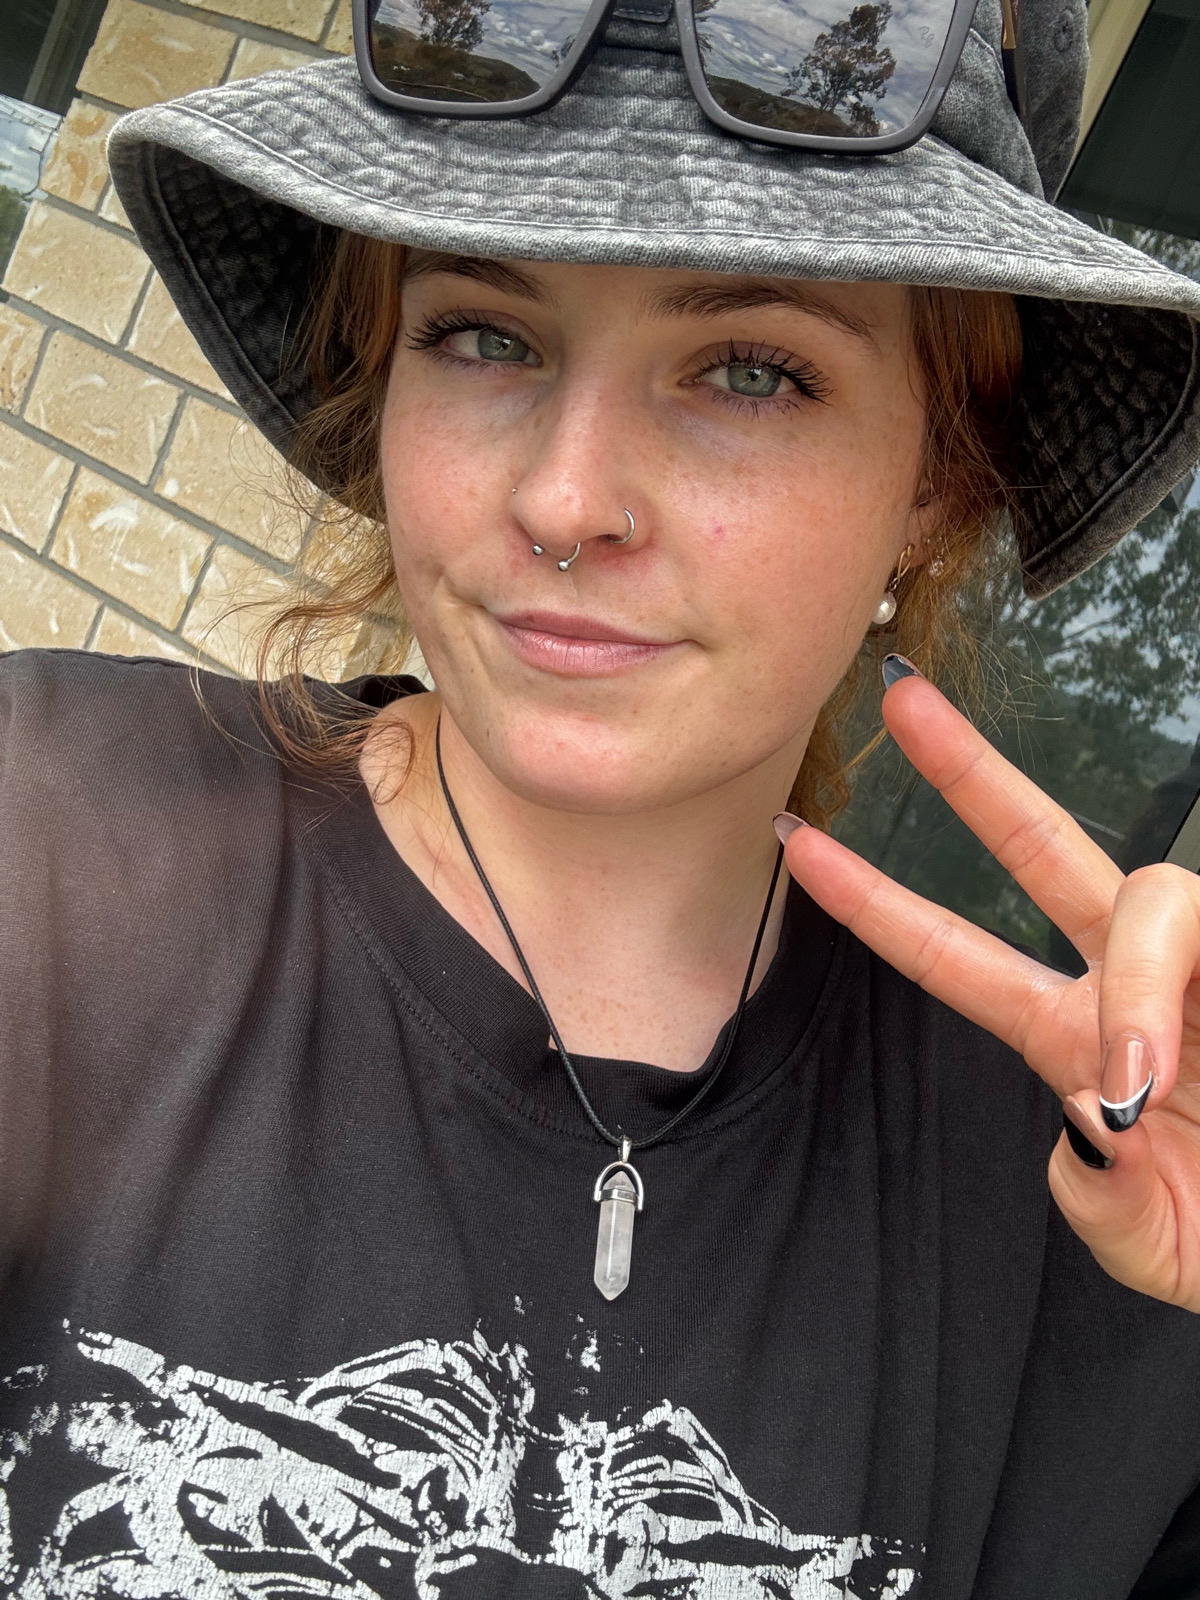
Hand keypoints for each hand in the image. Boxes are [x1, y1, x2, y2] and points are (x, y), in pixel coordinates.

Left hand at [778, 662, 1199, 1311]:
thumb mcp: (1157, 1247)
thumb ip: (1103, 1202)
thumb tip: (1091, 1116)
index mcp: (1075, 1044)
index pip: (956, 958)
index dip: (878, 905)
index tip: (801, 849)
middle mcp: (1129, 988)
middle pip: (1039, 851)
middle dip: (971, 776)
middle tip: (901, 701)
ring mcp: (1199, 968)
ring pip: (1149, 896)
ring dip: (1136, 981)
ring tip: (1147, 1078)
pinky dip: (1176, 991)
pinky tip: (1182, 1062)